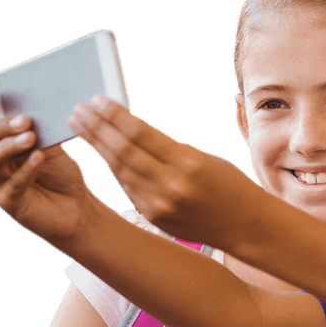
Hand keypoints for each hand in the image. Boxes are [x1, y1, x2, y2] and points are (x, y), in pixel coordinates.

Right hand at [0, 83, 89, 243]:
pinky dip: (26, 170)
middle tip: (25, 120)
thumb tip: (49, 101)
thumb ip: (44, 127)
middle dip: (1, 126)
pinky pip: (13, 183)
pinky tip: (38, 158)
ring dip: (9, 146)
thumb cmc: (60, 171)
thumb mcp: (53, 144)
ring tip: (30, 137)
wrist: (76, 206)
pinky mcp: (6, 202)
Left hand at [69, 96, 260, 248]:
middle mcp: (172, 185)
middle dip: (97, 128)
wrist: (246, 226)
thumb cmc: (230, 185)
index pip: (141, 134)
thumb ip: (169, 150)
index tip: (97, 100)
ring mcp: (160, 204)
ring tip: (79, 127)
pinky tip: (100, 151)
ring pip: (118, 169)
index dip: (115, 115)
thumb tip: (131, 133)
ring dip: (96, 145)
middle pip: (123, 150)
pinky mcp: (154, 217)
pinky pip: (127, 188)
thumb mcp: (206, 159)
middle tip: (79, 110)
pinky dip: (112, 167)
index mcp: (189, 163)